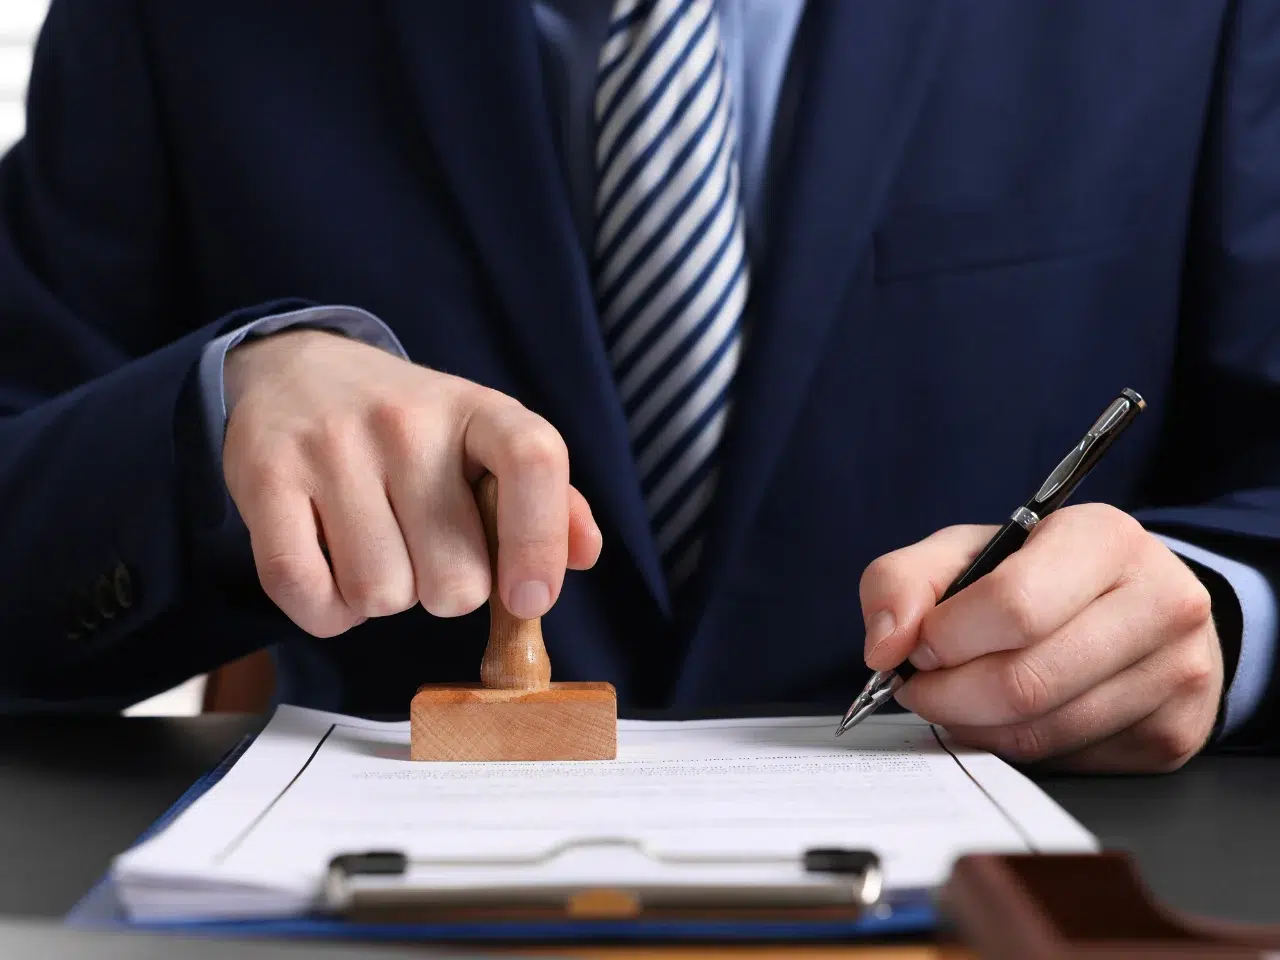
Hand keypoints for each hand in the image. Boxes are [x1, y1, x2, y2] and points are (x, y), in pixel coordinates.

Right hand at [222, 329, 601, 636]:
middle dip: (446, 591)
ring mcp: (331, 447)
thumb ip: (544, 497)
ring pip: (381, 595)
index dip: (540, 543)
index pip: (533, 460)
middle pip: (455, 577)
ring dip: (383, 600)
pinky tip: (333, 576)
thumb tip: (583, 553)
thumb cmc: (407, 427)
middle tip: (426, 553)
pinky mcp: (266, 478)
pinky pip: (309, 596)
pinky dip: (328, 613)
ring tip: (376, 552)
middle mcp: (405, 421)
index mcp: (476, 408)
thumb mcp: (481, 441)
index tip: (530, 598)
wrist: (294, 370)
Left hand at [859, 504, 1222, 772]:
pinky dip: (1015, 746)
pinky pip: (1066, 761)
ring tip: (957, 698)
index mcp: (1105, 538)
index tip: (920, 644)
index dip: (946, 638)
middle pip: (1025, 682)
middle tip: (921, 685)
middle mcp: (1162, 601)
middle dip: (947, 694)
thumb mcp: (965, 552)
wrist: (1137, 606)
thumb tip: (885, 647)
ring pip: (1042, 733)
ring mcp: (1178, 672)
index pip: (1013, 607)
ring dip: (974, 726)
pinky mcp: (1174, 734)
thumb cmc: (1039, 575)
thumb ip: (901, 582)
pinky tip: (1007, 716)